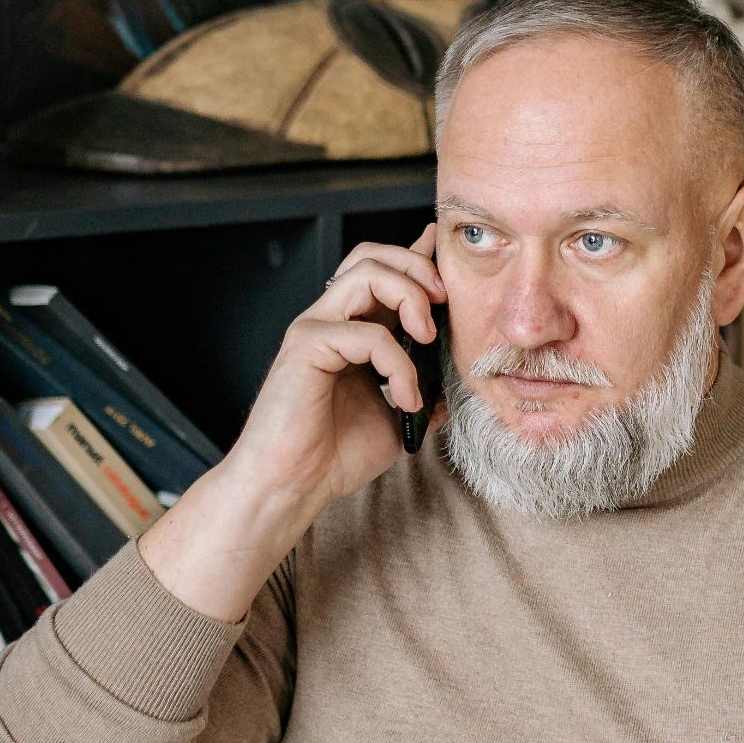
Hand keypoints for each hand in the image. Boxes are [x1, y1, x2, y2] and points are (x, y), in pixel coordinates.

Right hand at [222, 222, 448, 513]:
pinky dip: (399, 364)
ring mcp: (316, 329)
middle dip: (416, 266)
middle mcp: (332, 321)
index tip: (446, 256)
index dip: (416, 257)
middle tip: (444, 301)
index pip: (382, 275)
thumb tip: (450, 392)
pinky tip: (406, 398)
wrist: (293, 486)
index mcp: (352, 332)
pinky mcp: (306, 345)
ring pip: (366, 274)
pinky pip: (367, 334)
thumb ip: (421, 397)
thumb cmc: (333, 456)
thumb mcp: (396, 423)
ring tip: (428, 339)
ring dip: (410, 297)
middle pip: (372, 256)